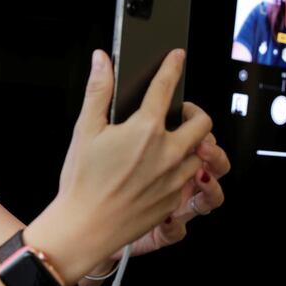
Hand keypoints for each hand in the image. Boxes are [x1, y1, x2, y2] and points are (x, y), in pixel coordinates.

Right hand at [35, 48, 212, 279]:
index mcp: (146, 130)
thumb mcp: (85, 129)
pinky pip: (189, 179)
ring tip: (170, 143)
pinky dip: (180, 169)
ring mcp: (175, 179)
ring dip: (190, 143)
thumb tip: (101, 60)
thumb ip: (98, 90)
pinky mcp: (175, 200)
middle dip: (194, 112)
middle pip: (202, 123)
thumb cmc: (82, 181)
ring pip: (200, 152)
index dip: (172, 66)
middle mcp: (168, 152)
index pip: (165, 87)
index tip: (176, 57)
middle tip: (179, 113)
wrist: (86, 227)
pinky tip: (160, 170)